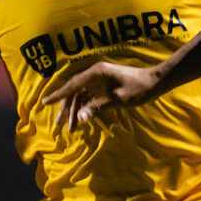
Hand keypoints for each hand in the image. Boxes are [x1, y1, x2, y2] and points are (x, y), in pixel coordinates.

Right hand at [39, 61, 162, 130]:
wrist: (155, 82)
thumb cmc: (138, 88)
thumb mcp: (118, 99)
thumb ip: (97, 108)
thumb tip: (80, 118)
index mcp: (95, 73)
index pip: (72, 85)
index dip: (58, 95)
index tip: (45, 103)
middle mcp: (95, 74)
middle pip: (74, 92)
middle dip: (66, 109)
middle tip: (59, 125)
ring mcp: (100, 80)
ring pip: (81, 96)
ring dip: (75, 111)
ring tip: (70, 127)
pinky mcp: (105, 86)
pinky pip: (89, 97)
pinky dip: (84, 108)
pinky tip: (81, 119)